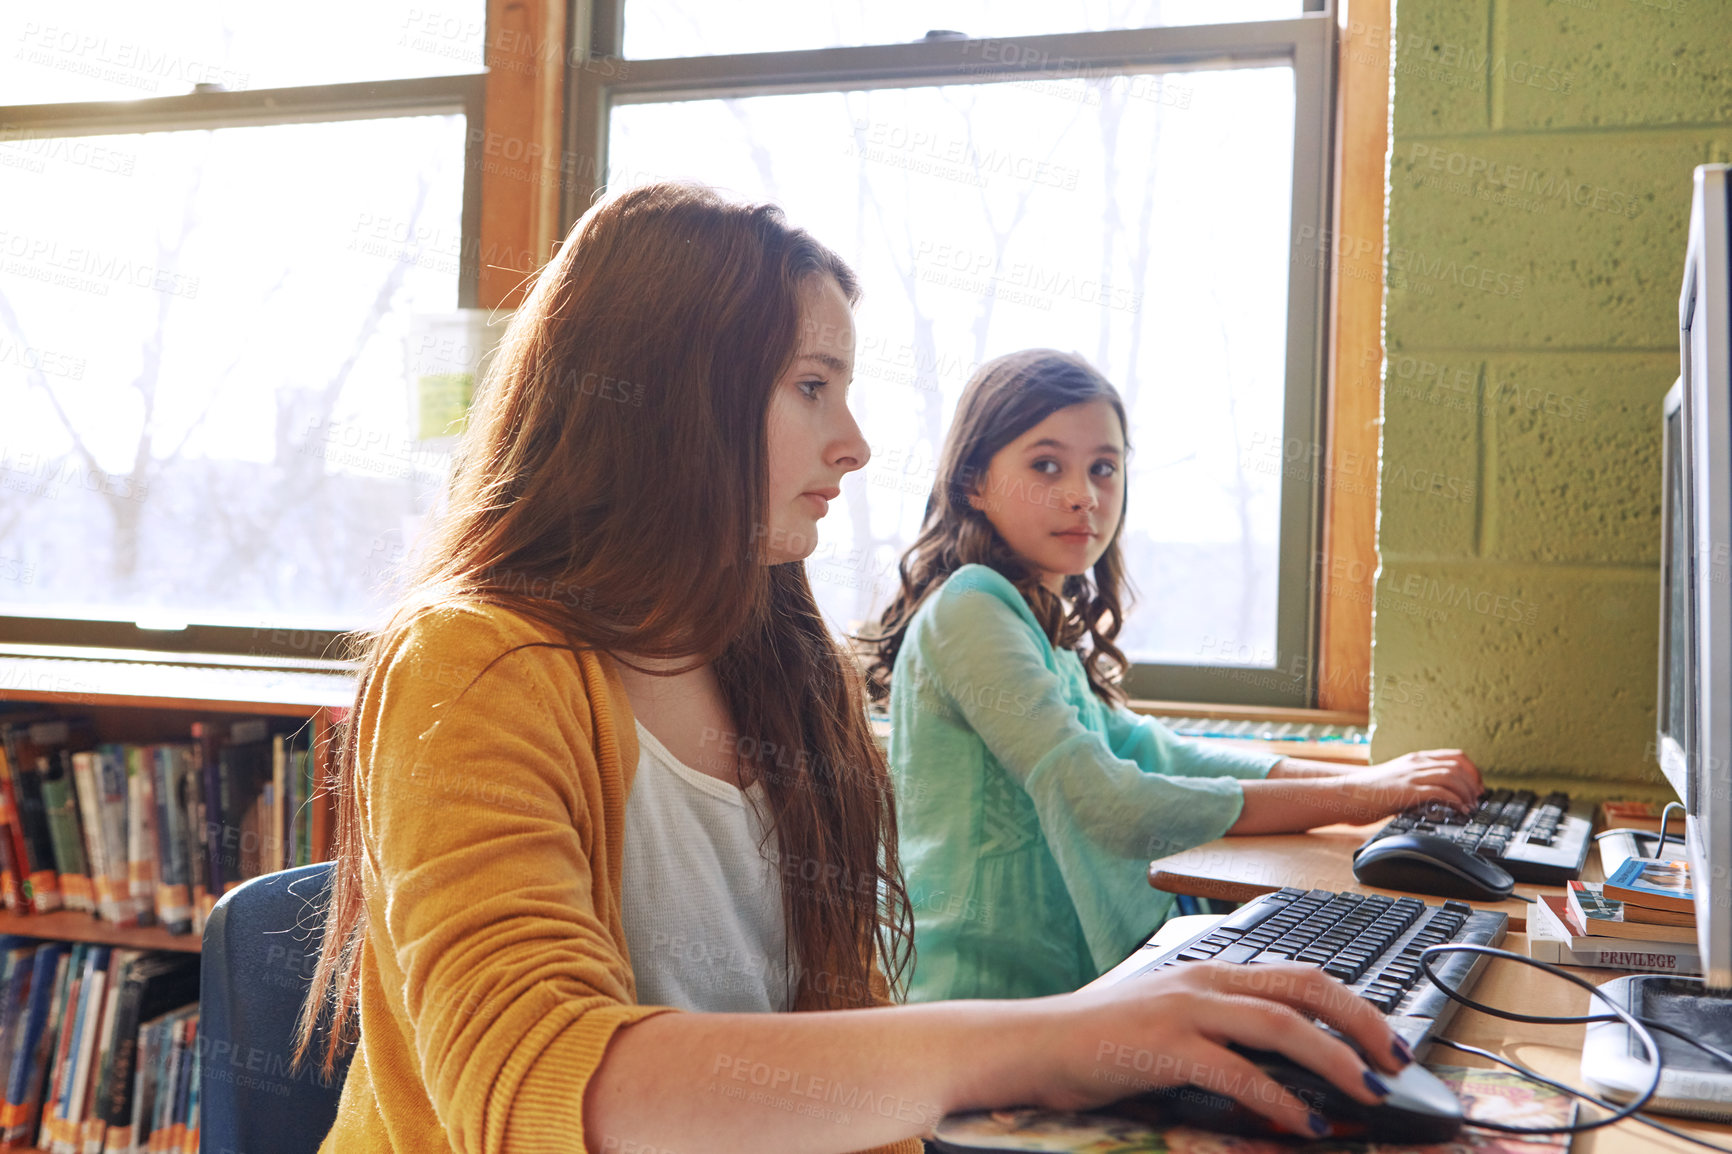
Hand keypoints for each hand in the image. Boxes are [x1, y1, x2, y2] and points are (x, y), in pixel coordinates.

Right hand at [1028, 962, 1412, 1137]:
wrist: (1033, 1043)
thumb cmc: (1098, 1041)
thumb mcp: (1169, 1025)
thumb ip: (1222, 1035)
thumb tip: (1283, 1071)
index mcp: (1209, 972)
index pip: (1299, 973)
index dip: (1353, 1003)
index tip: (1387, 1038)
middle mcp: (1204, 981)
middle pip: (1304, 988)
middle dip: (1362, 1022)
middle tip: (1397, 1062)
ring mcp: (1183, 1010)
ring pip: (1281, 1026)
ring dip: (1335, 1061)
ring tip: (1369, 1093)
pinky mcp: (1163, 1046)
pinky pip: (1238, 1072)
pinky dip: (1279, 1099)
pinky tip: (1304, 1123)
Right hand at [1346, 748, 1482, 818]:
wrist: (1347, 795)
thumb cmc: (1369, 793)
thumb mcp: (1398, 780)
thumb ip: (1417, 782)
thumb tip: (1440, 796)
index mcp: (1416, 759)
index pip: (1455, 756)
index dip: (1473, 771)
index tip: (1477, 787)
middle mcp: (1416, 763)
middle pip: (1459, 765)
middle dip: (1474, 783)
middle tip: (1478, 799)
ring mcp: (1412, 775)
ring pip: (1453, 776)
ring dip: (1468, 792)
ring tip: (1471, 807)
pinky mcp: (1408, 790)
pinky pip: (1441, 791)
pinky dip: (1457, 801)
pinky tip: (1460, 811)